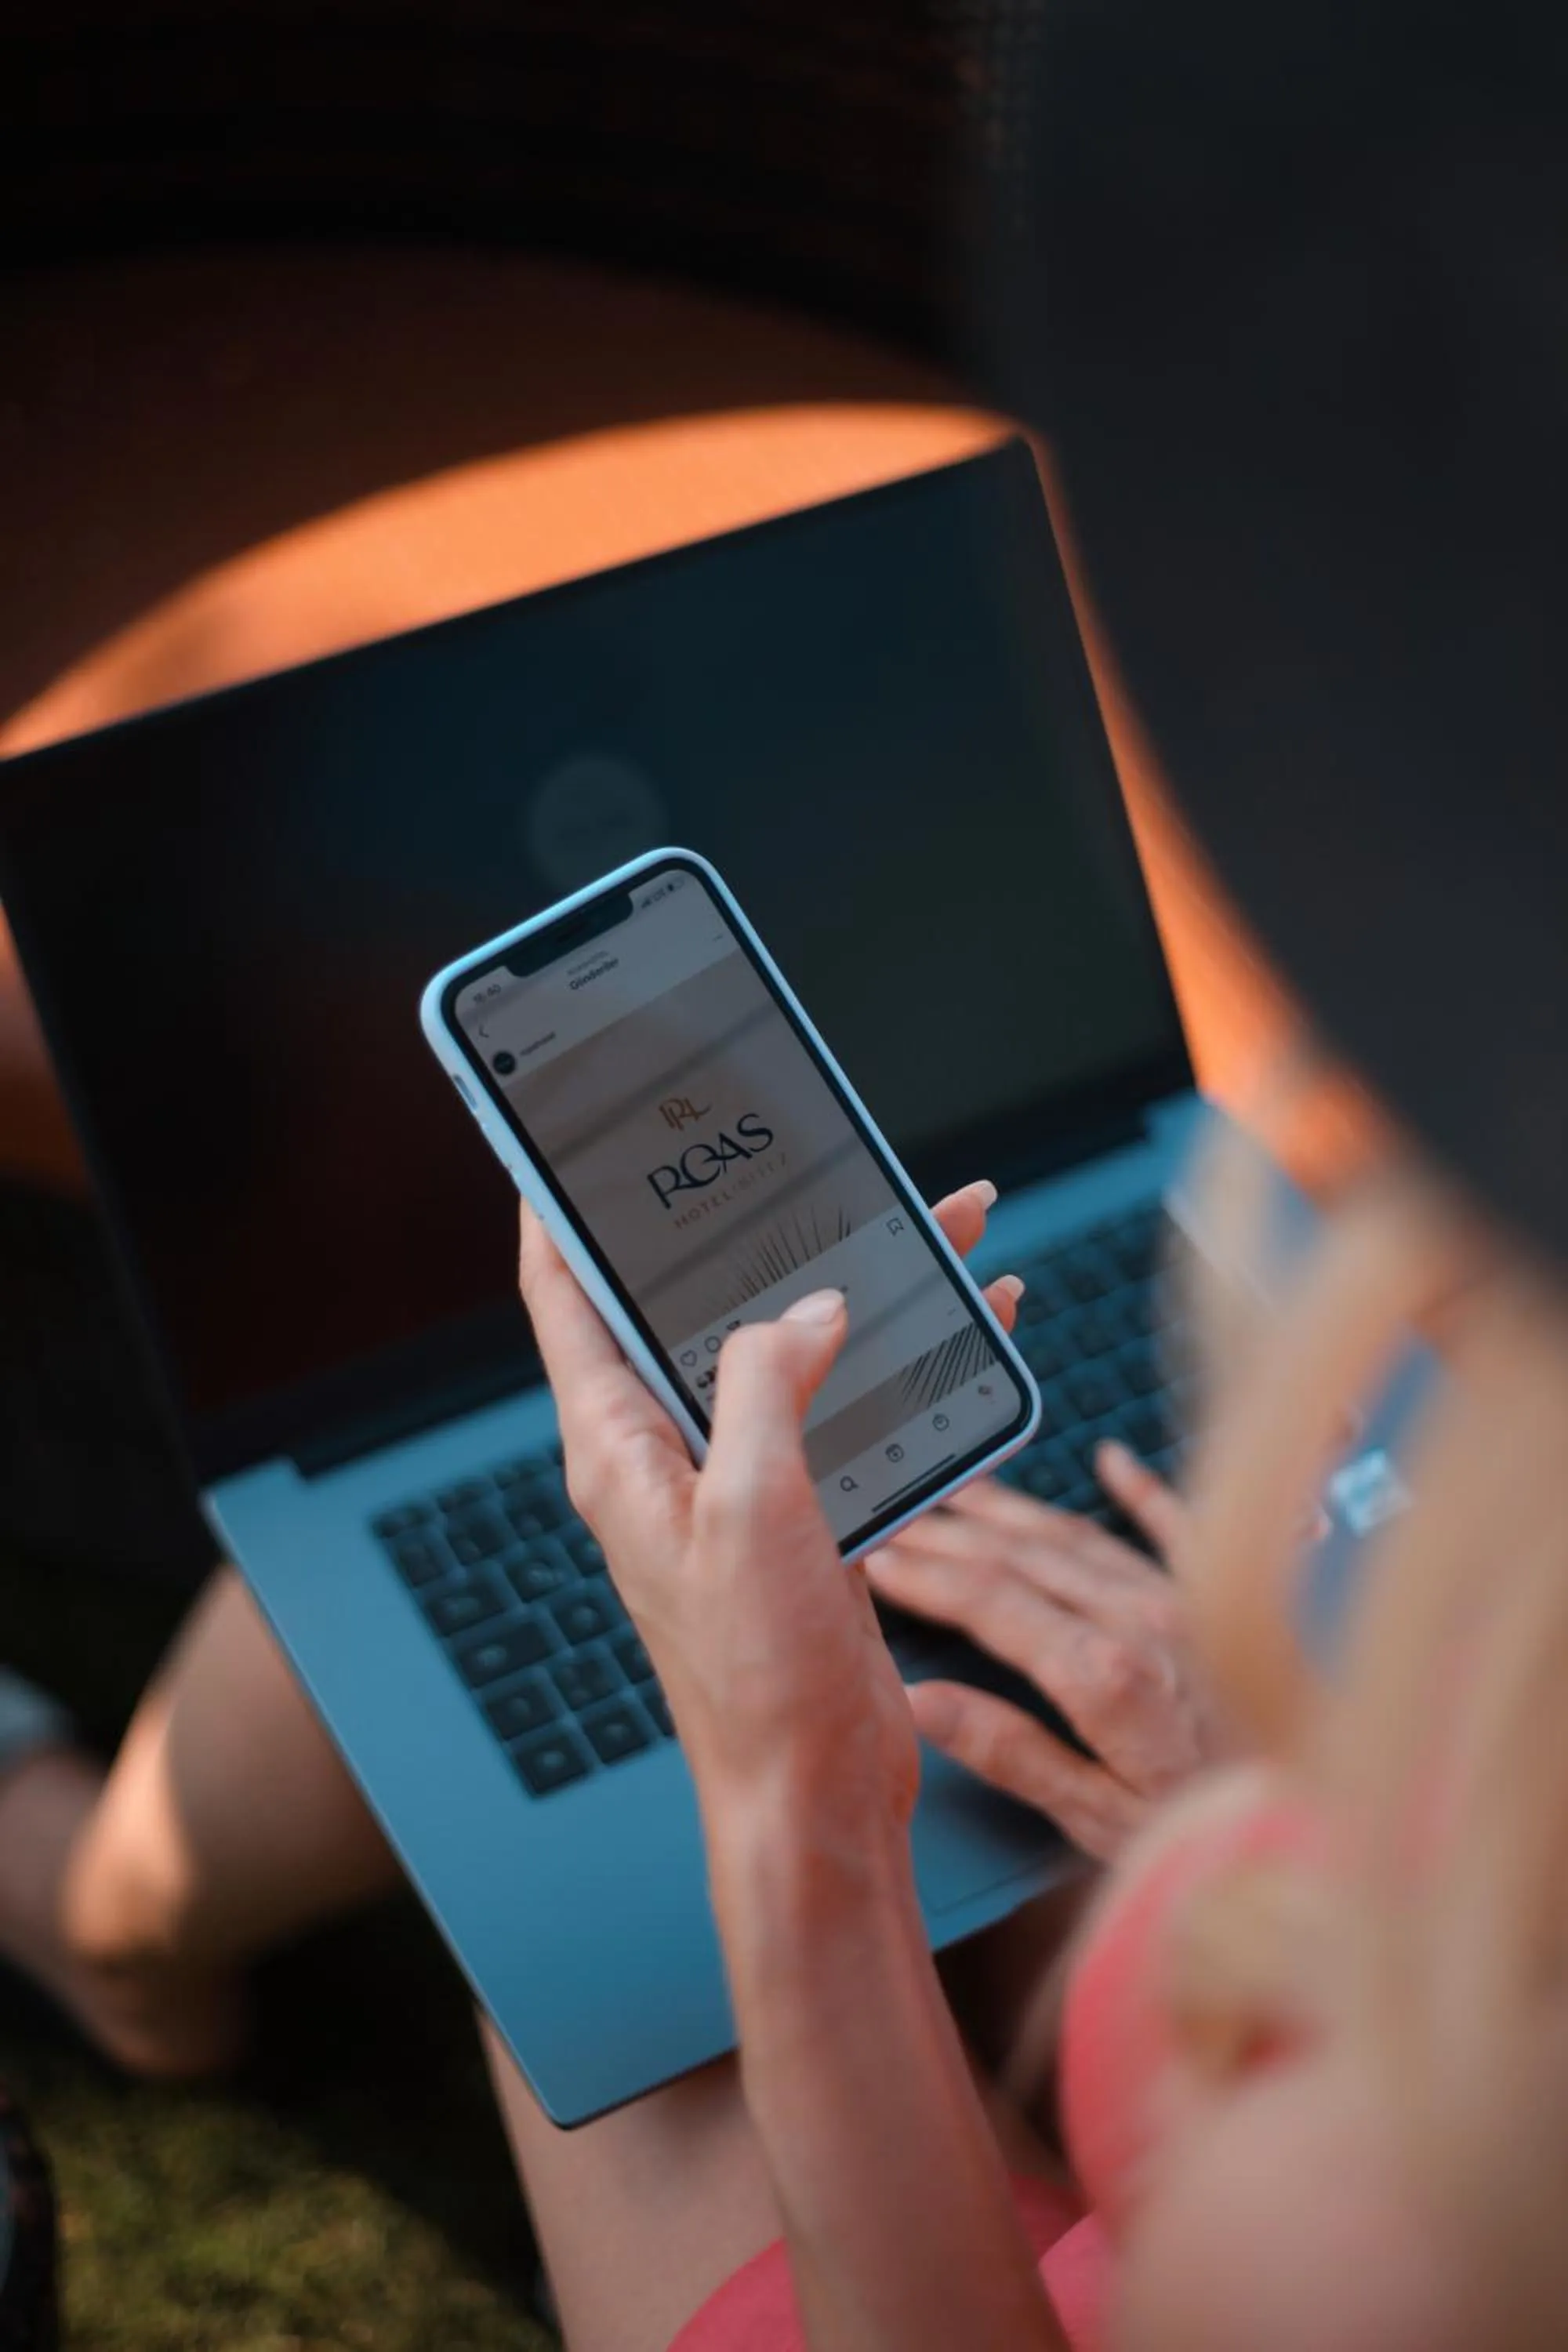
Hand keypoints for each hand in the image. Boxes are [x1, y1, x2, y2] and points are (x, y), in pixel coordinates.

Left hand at [516, 1183, 1023, 1844]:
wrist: (815, 1793)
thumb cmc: (756, 1677)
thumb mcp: (751, 1511)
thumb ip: (764, 1390)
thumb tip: (804, 1309)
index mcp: (618, 1449)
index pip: (567, 1302)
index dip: (560, 1217)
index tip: (568, 1143)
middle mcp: (670, 1455)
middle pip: (697, 1309)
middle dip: (749, 1229)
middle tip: (790, 1153)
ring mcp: (741, 1481)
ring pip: (794, 1348)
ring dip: (859, 1285)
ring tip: (933, 1216)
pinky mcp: (806, 1511)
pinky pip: (852, 1407)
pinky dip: (909, 1359)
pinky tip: (973, 1315)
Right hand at [864, 1445, 1229, 1860]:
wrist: (1332, 1819)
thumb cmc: (1214, 1831)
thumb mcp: (1099, 1819)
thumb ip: (1012, 1753)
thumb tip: (920, 1700)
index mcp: (1104, 1673)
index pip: (989, 1604)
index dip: (927, 1576)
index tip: (876, 1557)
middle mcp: (1141, 1619)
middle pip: (1023, 1559)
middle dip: (951, 1534)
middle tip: (896, 1512)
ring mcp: (1185, 1600)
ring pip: (1080, 1536)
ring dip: (1015, 1510)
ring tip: (961, 1490)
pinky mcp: (1227, 1599)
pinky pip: (1177, 1525)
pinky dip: (1142, 1489)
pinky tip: (1112, 1461)